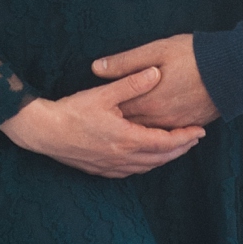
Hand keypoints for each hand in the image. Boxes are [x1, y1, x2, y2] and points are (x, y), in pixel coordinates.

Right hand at [0, 68, 205, 177]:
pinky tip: (147, 159)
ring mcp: (111, 166)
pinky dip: (146, 165)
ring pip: (146, 167)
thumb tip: (155, 72)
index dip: (184, 137)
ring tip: (177, 148)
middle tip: (194, 139)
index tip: (199, 131)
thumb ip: (131, 84)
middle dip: (180, 149)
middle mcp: (122, 157)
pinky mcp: (100, 169)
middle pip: (160, 158)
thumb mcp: (103, 94)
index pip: (165, 142)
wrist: (43, 132)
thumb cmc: (71, 111)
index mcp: (126, 139)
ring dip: (164, 158)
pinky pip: (131, 171)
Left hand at [92, 35, 218, 129]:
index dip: (103, 110)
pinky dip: (154, 138)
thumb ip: (125, 63)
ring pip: (147, 136)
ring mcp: (175, 124)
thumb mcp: (156, 50)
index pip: (116, 111)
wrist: (234, 69)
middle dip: (115, 127)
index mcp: (147, 100)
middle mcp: (159, 118)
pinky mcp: (189, 125)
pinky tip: (147, 136)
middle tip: (99, 127)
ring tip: (120, 134)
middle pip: (130, 128)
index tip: (89, 110)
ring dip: (134, 134)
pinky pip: (165, 138)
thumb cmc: (194, 55)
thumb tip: (96, 68)